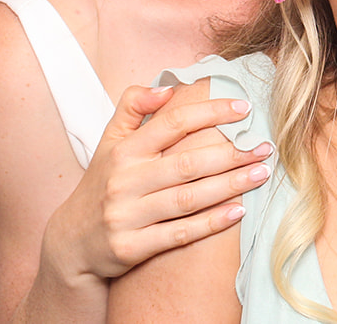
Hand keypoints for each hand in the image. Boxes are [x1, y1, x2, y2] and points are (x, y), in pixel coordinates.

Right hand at [41, 83, 272, 283]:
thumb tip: (167, 88)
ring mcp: (127, 216)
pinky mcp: (131, 248)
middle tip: (265, 146)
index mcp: (123, 151)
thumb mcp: (108, 143)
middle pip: (187, 163)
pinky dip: (211, 223)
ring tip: (261, 174)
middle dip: (231, 153)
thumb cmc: (102, 185)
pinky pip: (179, 234)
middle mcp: (124, 182)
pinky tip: (239, 211)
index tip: (245, 107)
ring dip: (230, 186)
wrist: (71, 244)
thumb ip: (132, 108)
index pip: (173, 124)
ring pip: (188, 198)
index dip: (211, 112)